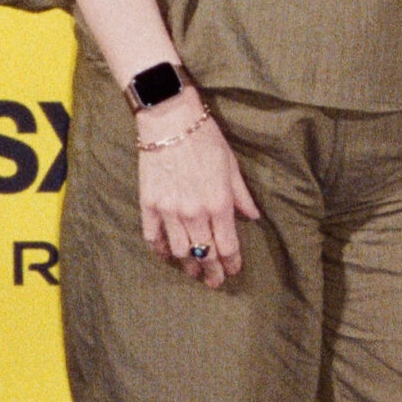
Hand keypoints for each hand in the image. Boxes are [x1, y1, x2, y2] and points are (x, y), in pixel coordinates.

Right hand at [135, 97, 259, 289]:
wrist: (169, 119)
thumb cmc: (205, 138)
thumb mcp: (231, 165)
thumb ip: (241, 195)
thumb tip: (253, 216)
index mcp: (219, 204)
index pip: (227, 246)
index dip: (232, 263)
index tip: (234, 270)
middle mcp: (194, 213)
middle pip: (204, 255)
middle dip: (211, 273)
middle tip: (214, 282)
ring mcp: (169, 211)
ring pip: (179, 252)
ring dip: (187, 266)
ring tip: (192, 270)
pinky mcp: (148, 205)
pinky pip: (153, 238)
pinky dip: (160, 250)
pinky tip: (166, 255)